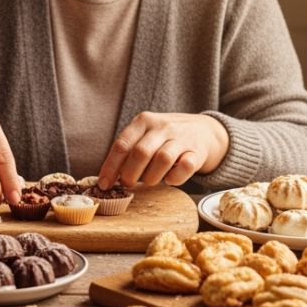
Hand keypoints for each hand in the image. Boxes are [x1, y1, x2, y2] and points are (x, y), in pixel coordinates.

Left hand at [96, 112, 229, 188]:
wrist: (203, 130)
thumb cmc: (165, 137)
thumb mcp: (145, 134)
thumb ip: (128, 150)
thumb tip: (107, 178)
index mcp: (143, 121)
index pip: (122, 144)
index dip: (111, 167)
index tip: (104, 185)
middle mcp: (162, 127)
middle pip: (141, 152)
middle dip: (130, 174)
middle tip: (127, 184)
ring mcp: (181, 138)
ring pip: (162, 159)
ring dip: (151, 177)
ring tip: (149, 180)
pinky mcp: (197, 152)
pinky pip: (184, 168)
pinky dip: (174, 178)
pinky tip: (169, 179)